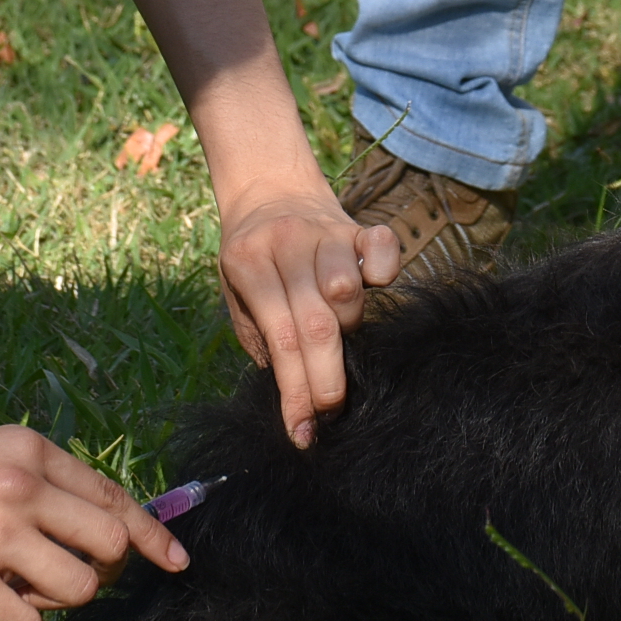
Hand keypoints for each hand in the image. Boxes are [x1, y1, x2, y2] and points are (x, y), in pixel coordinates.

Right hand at [0, 427, 185, 620]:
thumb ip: (34, 476)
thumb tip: (89, 519)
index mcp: (29, 449)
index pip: (113, 495)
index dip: (151, 534)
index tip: (175, 560)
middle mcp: (23, 486)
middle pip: (111, 544)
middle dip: (106, 571)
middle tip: (76, 577)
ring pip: (79, 588)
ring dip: (61, 599)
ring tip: (23, 587)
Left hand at [218, 180, 397, 447]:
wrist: (270, 188)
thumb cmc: (253, 257)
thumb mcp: (236, 293)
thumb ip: (261, 337)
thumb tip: (295, 396)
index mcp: (247, 262)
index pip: (280, 339)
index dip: (295, 391)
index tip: (303, 431)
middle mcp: (287, 243)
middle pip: (316, 324)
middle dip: (326, 380)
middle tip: (329, 413)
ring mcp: (325, 231)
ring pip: (349, 292)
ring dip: (348, 326)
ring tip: (336, 331)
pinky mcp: (358, 225)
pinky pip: (383, 248)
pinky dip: (383, 272)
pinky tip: (373, 285)